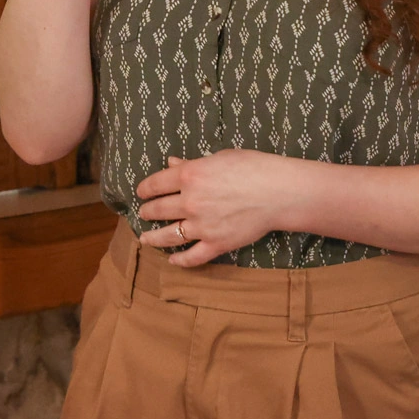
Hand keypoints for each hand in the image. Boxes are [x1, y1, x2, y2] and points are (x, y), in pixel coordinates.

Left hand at [137, 150, 284, 266]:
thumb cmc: (252, 167)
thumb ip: (192, 164)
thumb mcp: (218, 157)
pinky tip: (172, 260)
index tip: (141, 193)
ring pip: (169, 236)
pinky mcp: (216, 244)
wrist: (277, 192)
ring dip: (153, 238)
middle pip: (158, 209)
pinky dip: (180, 261)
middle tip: (144, 213)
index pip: (156, 184)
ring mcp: (201, 226)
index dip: (145, 189)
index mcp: (189, 176)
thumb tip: (171, 163)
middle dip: (148, 212)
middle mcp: (190, 201)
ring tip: (145, 239)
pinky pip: (192, 257)